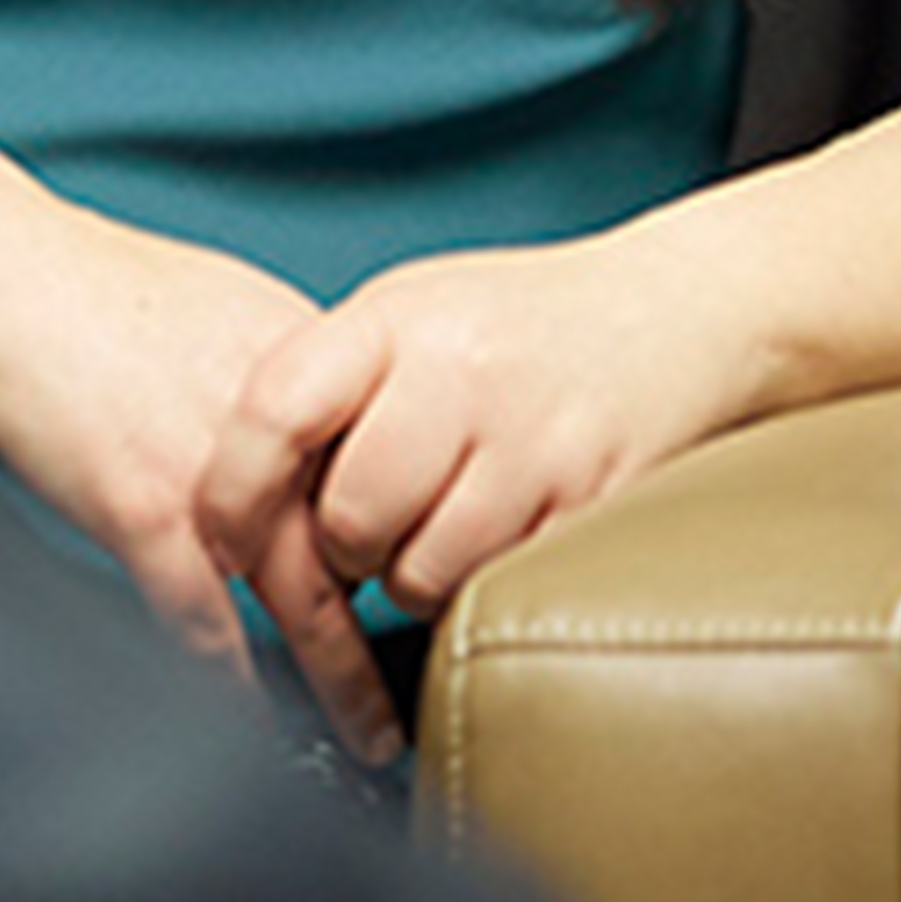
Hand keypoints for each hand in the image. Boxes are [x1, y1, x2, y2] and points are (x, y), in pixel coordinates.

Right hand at [0, 204, 399, 756]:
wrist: (12, 274)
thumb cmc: (108, 293)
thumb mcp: (240, 312)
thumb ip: (296, 387)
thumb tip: (333, 443)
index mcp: (314, 377)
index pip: (399, 480)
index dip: (425, 549)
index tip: (445, 604)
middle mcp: (281, 428)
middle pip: (367, 551)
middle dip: (400, 635)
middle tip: (425, 696)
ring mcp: (215, 472)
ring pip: (303, 599)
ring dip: (337, 679)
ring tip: (366, 735)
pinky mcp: (144, 510)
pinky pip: (204, 620)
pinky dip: (233, 680)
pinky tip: (249, 720)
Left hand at [194, 227, 777, 640]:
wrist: (676, 314)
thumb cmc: (517, 325)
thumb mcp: (409, 314)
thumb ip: (329, 385)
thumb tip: (234, 486)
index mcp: (396, 321)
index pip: (276, 411)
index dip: (234, 492)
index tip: (224, 539)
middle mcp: (463, 376)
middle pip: (349, 519)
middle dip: (340, 550)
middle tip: (365, 529)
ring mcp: (535, 444)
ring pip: (421, 574)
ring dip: (412, 577)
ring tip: (436, 526)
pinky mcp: (594, 505)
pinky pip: (498, 587)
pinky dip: (480, 583)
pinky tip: (492, 538)